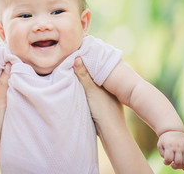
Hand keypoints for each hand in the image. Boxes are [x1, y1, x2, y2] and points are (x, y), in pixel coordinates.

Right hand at [73, 57, 152, 173]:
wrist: (110, 131)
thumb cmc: (103, 110)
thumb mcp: (91, 90)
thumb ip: (84, 75)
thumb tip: (76, 57)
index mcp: (109, 79)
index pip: (98, 64)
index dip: (88, 58)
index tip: (77, 52)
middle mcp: (109, 84)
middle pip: (95, 71)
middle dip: (86, 66)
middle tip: (72, 58)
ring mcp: (106, 93)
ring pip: (94, 80)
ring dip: (86, 76)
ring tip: (73, 69)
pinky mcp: (102, 101)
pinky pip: (93, 88)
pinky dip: (86, 85)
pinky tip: (79, 84)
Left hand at [157, 130, 183, 169]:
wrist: (173, 130)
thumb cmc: (165, 140)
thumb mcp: (160, 145)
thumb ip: (163, 155)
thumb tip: (170, 163)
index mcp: (169, 146)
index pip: (168, 159)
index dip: (166, 163)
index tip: (165, 161)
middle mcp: (178, 146)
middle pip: (178, 162)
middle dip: (174, 166)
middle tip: (172, 165)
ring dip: (180, 166)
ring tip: (176, 165)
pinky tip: (181, 164)